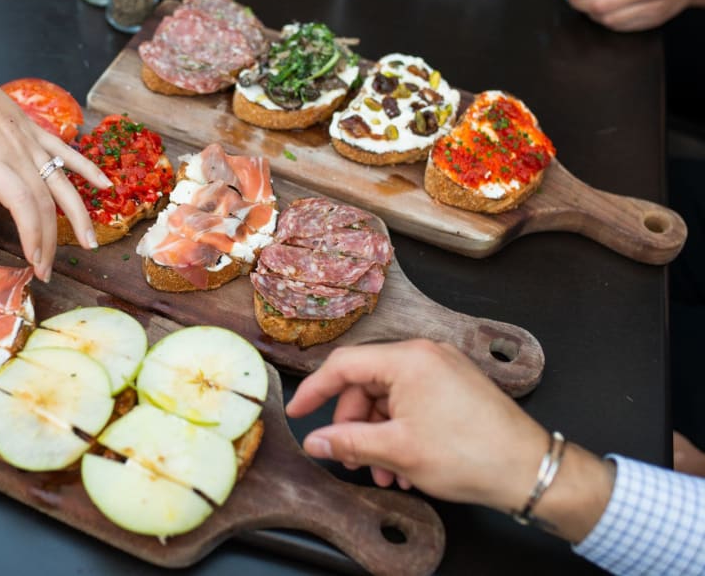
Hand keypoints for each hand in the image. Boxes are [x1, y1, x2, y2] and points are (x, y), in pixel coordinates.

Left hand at [0, 59, 110, 280]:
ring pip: (63, 183)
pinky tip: (106, 186)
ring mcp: (31, 140)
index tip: (34, 263)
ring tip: (90, 243)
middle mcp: (18, 153)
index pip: (26, 209)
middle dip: (51, 240)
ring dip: (80, 215)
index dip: (35, 239)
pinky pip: (66, 153)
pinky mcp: (35, 130)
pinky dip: (88, 168)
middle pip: (47, 203)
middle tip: (49, 269)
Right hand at [285, 340, 547, 511]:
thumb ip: (349, 443)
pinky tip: (405, 466)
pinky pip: (412, 403)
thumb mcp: (397, 451)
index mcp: (408, 358)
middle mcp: (425, 355)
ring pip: (389, 398)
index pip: (344, 364)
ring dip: (379, 436)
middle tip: (351, 459)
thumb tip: (316, 442)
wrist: (529, 470)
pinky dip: (401, 431)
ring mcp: (442, 369)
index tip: (298, 413)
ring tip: (385, 474)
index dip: (315, 390)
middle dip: (355, 425)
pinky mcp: (454, 387)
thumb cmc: (470, 454)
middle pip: (366, 383)